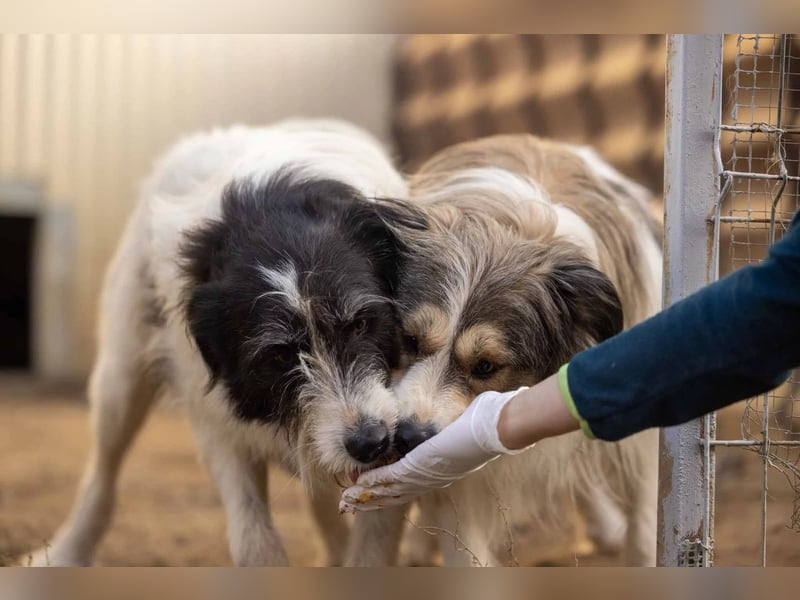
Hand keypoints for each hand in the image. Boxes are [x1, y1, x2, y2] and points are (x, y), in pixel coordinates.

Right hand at [339, 387, 531, 512]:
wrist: (497, 427)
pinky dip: (375, 482)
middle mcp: (433, 479)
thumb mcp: (462, 426)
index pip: (408, 486)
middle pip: (395, 496)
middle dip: (370, 501)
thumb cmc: (487, 421)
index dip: (386, 491)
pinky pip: (392, 477)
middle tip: (348, 507)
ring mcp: (427, 474)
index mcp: (441, 473)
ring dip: (366, 496)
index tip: (369, 493)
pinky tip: (360, 485)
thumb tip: (452, 414)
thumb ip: (449, 425)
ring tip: (347, 502)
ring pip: (390, 490)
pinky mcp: (422, 465)